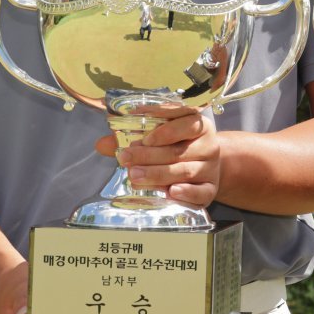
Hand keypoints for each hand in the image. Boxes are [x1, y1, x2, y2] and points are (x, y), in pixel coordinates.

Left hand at [95, 107, 220, 206]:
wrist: (203, 169)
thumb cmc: (176, 149)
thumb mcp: (158, 139)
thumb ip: (132, 139)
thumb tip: (102, 144)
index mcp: (198, 125)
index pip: (185, 121)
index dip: (164, 129)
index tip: (143, 137)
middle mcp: (209, 145)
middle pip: (178, 150)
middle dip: (149, 155)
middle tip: (125, 158)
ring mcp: (211, 168)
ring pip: (185, 171)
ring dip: (158, 173)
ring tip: (135, 176)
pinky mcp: (211, 189)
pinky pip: (201, 192)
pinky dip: (187, 193)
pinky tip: (171, 192)